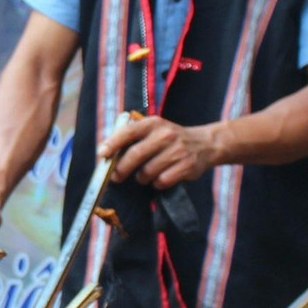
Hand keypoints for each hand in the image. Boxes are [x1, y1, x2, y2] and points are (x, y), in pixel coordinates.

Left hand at [97, 116, 221, 188]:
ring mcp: (177, 150)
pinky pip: (162, 181)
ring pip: (147, 172)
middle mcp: (166, 134)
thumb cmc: (170, 140)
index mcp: (153, 123)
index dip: (112, 143)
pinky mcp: (186, 166)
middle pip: (135, 155)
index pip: (128, 132)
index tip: (102, 154)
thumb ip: (133, 138)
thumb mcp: (154, 130)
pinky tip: (160, 178)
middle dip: (121, 169)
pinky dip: (157, 183)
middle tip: (116, 177)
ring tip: (145, 175)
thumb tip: (105, 153)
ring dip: (142, 178)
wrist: (205, 144)